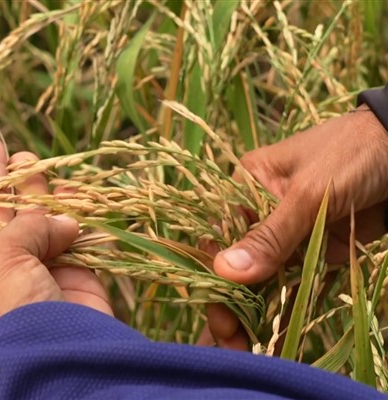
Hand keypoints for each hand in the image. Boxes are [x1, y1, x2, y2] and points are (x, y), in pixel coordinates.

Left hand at [0, 136, 111, 358]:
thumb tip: (62, 221)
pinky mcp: (72, 275)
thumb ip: (23, 227)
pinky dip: (70, 211)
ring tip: (26, 157)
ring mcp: (34, 273)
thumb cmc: (8, 311)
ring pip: (31, 221)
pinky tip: (66, 185)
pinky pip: (70, 234)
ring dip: (29, 188)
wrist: (59, 357)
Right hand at [208, 107, 387, 349]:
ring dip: (254, 311)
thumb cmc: (353, 154)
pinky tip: (271, 336)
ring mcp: (288, 233)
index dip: (215, 276)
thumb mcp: (310, 193)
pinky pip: (294, 282)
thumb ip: (270, 235)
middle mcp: (260, 212)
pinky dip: (284, 307)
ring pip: (262, 277)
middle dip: (231, 301)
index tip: (219, 314)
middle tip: (232, 341)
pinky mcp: (314, 250)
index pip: (219, 236)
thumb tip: (224, 273)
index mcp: (245, 188)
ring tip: (245, 346)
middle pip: (237, 262)